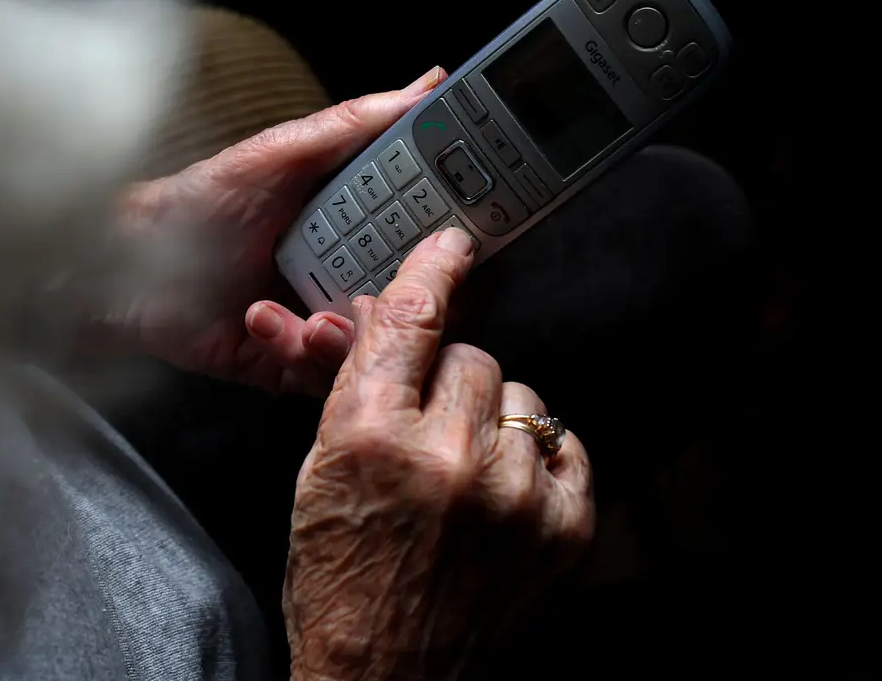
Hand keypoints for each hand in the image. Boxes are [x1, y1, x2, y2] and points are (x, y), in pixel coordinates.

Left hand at [112, 66, 448, 394]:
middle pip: (411, 299)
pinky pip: (322, 375)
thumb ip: (356, 122)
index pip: (425, 235)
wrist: (124, 267)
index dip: (451, 240)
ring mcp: (317, 324)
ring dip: (350, 328)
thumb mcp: (281, 153)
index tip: (464, 236)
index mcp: (355, 224)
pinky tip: (266, 320)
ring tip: (318, 313)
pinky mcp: (286, 365)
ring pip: (375, 344)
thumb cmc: (197, 202)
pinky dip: (302, 350)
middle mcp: (344, 275)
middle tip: (387, 285)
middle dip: (407, 297)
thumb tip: (429, 83)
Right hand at [283, 227, 593, 680]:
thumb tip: (371, 312)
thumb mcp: (317, 474)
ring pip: (519, 394)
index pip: (411, 319)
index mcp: (370, 438)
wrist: (385, 680)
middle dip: (446, 380)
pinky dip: (535, 456)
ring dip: (490, 420)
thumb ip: (350, 387)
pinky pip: (564, 441)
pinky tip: (503, 491)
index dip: (431, 270)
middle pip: (469, 355)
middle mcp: (448, 458)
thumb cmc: (339, 580)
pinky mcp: (564, 527)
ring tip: (462, 473)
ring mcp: (515, 495)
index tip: (451, 244)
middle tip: (427, 426)